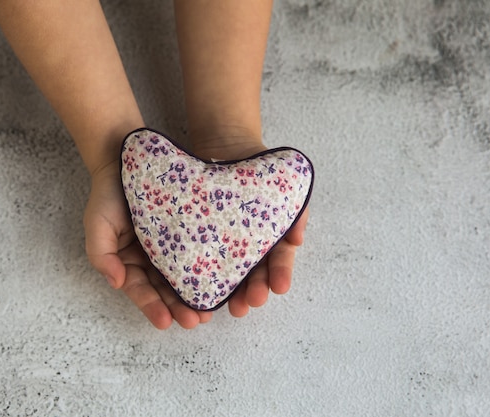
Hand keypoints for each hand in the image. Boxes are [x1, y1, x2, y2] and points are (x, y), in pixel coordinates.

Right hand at [84, 161, 212, 328]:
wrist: (126, 158)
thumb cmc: (108, 193)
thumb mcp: (97, 224)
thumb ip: (101, 254)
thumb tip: (117, 283)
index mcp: (131, 262)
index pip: (141, 290)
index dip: (152, 307)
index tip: (166, 322)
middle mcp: (153, 259)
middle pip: (167, 289)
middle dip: (180, 308)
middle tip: (196, 322)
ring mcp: (173, 246)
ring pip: (187, 276)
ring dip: (198, 295)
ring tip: (212, 311)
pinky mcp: (191, 230)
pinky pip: (202, 251)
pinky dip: (211, 267)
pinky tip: (225, 280)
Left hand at [191, 138, 310, 316]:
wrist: (224, 142)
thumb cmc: (257, 167)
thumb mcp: (284, 185)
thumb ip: (294, 211)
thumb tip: (296, 240)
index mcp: (270, 237)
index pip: (278, 260)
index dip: (279, 274)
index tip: (279, 288)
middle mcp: (246, 245)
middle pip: (251, 273)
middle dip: (251, 291)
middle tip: (247, 306)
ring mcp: (221, 242)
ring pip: (225, 271)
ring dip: (226, 292)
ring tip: (224, 307)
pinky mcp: (196, 237)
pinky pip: (196, 256)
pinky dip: (196, 273)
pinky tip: (193, 288)